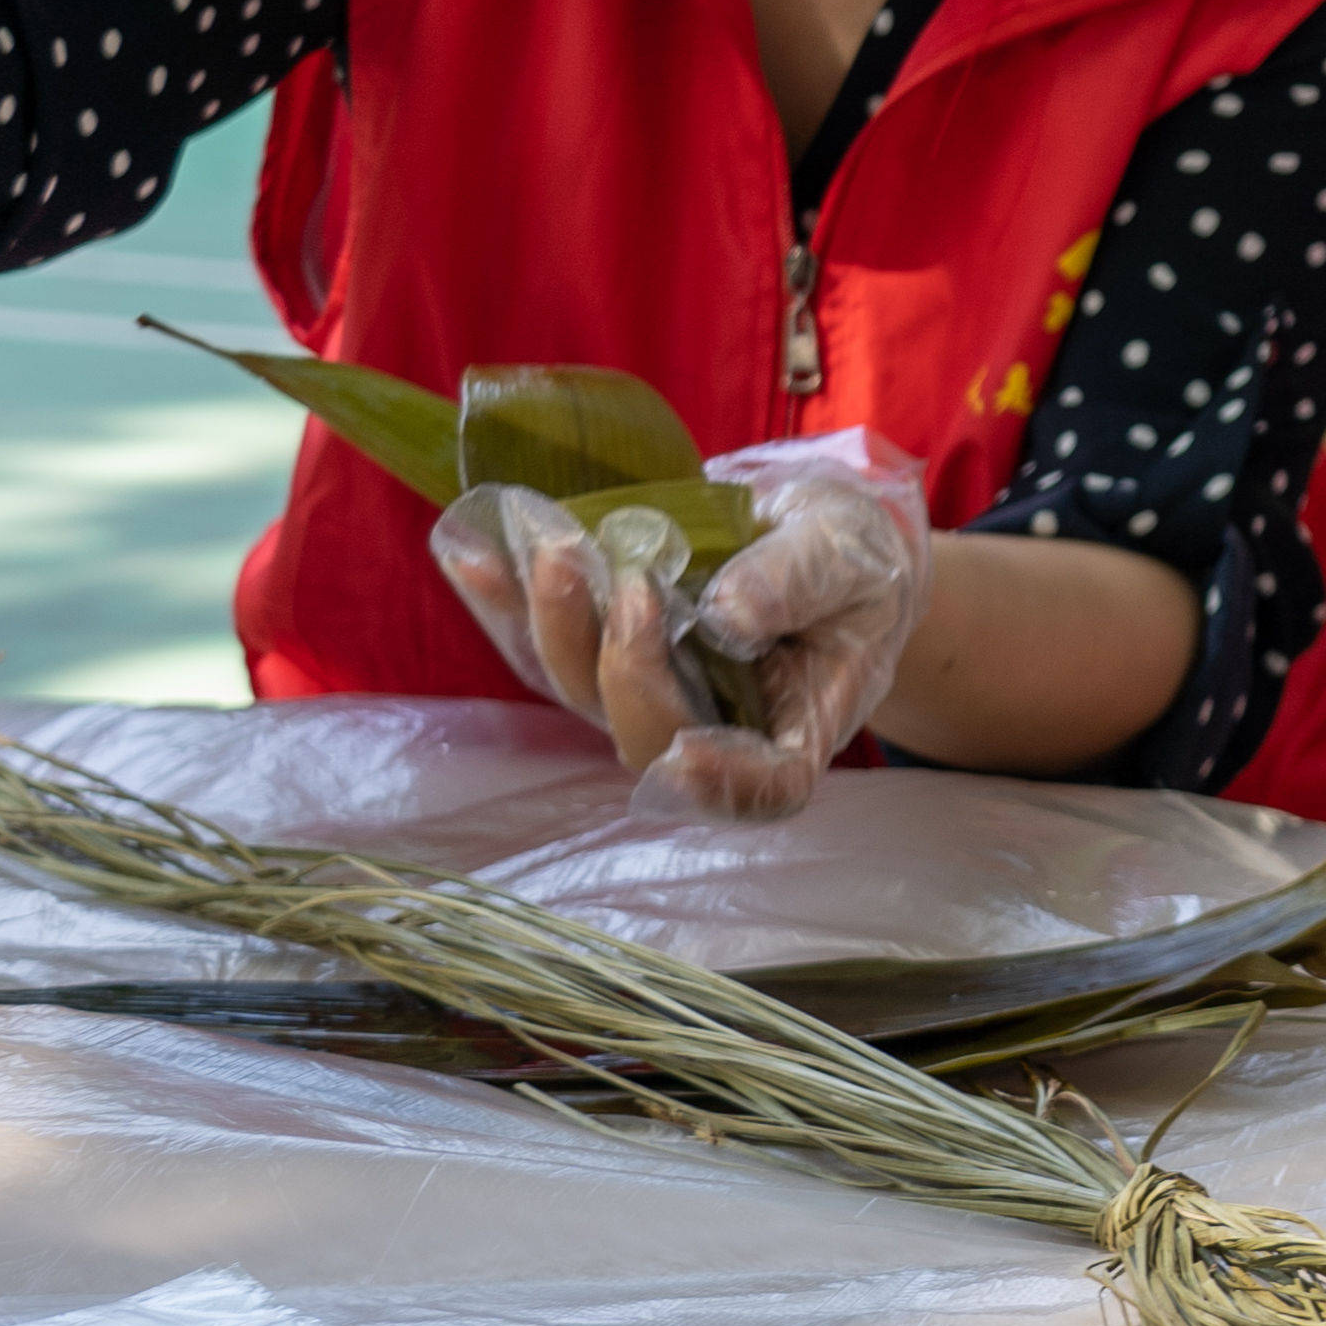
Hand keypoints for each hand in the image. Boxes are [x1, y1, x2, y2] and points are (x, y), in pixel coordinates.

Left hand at [429, 430, 932, 818]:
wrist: (816, 538)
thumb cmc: (853, 558)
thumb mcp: (849, 553)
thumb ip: (796, 582)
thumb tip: (726, 615)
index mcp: (799, 720)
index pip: (769, 787)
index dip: (726, 784)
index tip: (693, 749)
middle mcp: (713, 725)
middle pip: (650, 735)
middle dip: (625, 667)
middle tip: (632, 581)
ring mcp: (648, 692)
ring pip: (582, 690)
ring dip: (554, 624)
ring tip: (552, 547)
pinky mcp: (600, 651)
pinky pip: (540, 639)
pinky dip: (503, 599)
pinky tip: (472, 550)